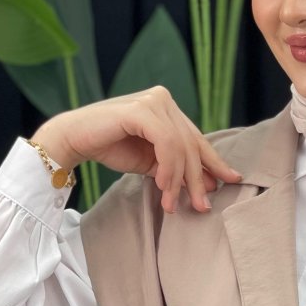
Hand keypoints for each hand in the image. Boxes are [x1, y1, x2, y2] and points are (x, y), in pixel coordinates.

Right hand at [31, 86, 241, 213]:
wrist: (73, 140)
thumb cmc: (109, 147)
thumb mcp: (151, 162)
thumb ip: (177, 168)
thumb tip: (212, 183)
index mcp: (168, 108)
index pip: (196, 138)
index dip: (214, 161)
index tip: (231, 180)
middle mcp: (163, 99)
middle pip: (192, 144)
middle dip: (198, 179)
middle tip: (201, 206)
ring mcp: (153, 101)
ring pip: (181, 147)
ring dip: (178, 180)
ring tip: (171, 203)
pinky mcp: (141, 110)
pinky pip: (166, 143)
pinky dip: (168, 167)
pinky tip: (162, 186)